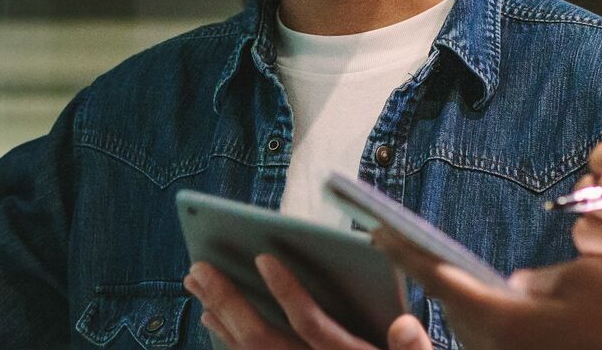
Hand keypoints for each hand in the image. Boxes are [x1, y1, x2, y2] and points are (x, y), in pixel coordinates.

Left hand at [184, 257, 430, 349]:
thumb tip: (405, 325)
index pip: (314, 328)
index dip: (289, 294)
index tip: (263, 259)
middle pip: (264, 341)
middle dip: (229, 300)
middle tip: (199, 266)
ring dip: (220, 315)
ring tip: (196, 282)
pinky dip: (227, 338)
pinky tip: (213, 316)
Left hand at [375, 229, 601, 349]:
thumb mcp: (591, 282)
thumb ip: (545, 279)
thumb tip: (520, 289)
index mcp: (496, 320)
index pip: (434, 275)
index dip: (403, 249)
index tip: (375, 230)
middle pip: (455, 307)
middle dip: (439, 276)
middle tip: (411, 244)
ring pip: (481, 331)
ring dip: (476, 305)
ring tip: (469, 276)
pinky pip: (504, 345)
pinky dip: (504, 326)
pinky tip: (522, 314)